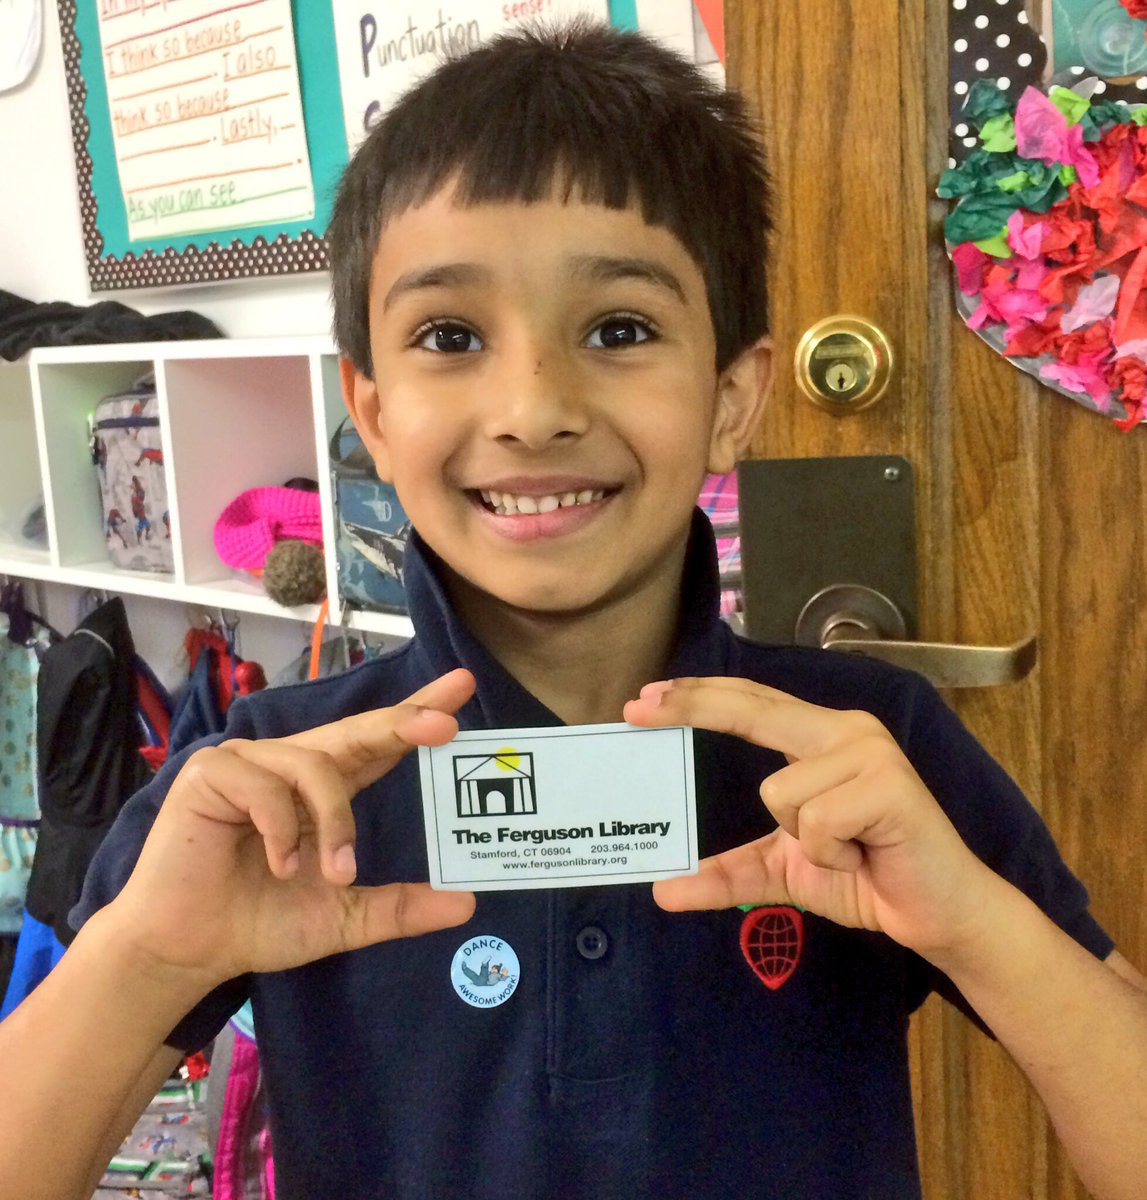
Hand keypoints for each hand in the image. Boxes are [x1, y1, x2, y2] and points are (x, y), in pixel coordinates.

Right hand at [106, 669, 477, 989]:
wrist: (190, 950)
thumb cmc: (261, 923)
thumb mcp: (344, 915)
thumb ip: (400, 908)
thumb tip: (467, 903)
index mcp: (325, 791)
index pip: (380, 744)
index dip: (418, 714)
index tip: (463, 687)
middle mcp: (292, 766)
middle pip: (357, 731)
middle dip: (403, 722)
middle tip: (443, 723)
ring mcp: (251, 763)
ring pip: (316, 766)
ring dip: (334, 822)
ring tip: (335, 871)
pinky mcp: (212, 772)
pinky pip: (265, 786)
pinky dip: (281, 830)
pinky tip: (277, 865)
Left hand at [623, 676, 988, 961]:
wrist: (936, 914)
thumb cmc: (866, 877)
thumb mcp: (783, 872)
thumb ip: (728, 874)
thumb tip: (663, 891)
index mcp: (822, 738)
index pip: (750, 704)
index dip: (697, 698)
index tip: (643, 699)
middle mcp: (845, 731)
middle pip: (753, 707)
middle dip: (692, 705)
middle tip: (633, 708)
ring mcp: (869, 753)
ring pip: (778, 792)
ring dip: (803, 840)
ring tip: (847, 849)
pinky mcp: (888, 786)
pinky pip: (815, 821)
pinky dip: (830, 852)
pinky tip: (864, 855)